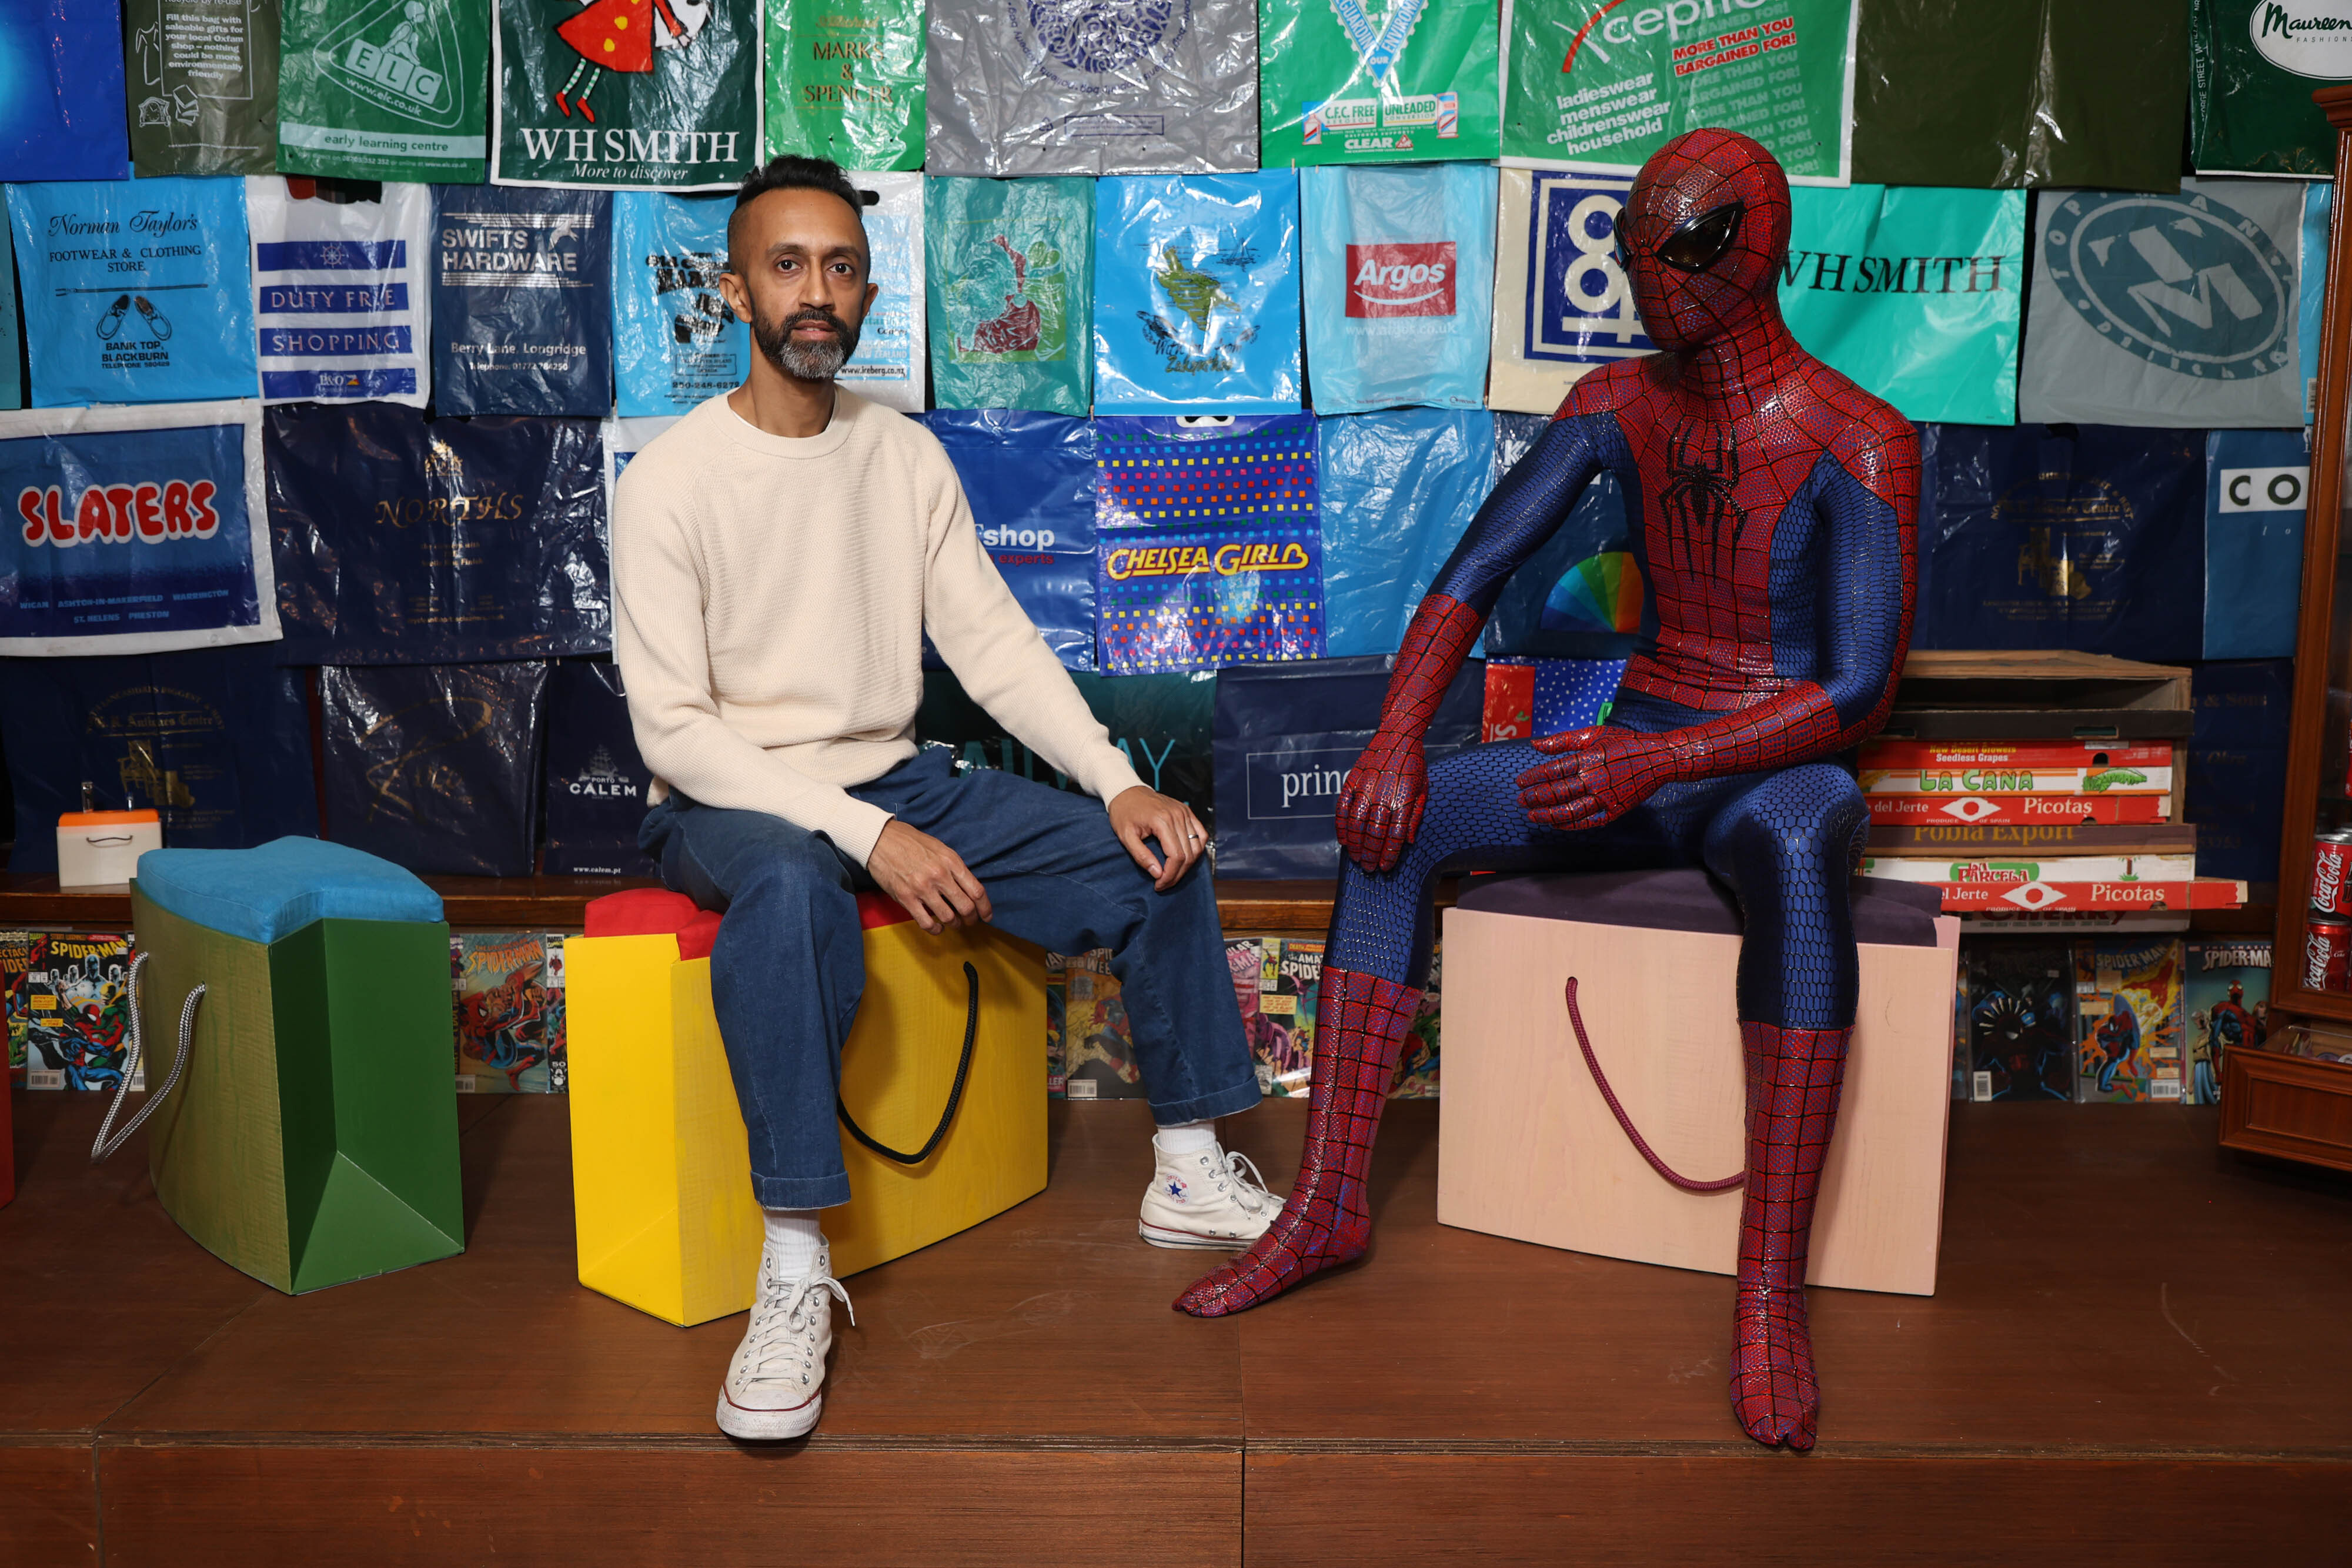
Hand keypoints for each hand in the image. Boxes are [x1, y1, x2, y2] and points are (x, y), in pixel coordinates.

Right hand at [866, 819, 991, 933]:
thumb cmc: (911, 842)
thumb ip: (954, 867)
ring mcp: (922, 888)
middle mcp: (939, 876)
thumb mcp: (940, 848)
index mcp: (951, 862)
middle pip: (966, 907)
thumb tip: (967, 887)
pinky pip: (926, 922)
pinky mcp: (906, 898)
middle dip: (972, 919)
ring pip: (948, 917)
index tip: (987, 915)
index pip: (977, 890)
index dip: (985, 907)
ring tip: (955, 924)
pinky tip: (937, 927)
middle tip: (971, 921)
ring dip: (955, 925)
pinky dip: (935, 929)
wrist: (880, 839)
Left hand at [1109, 786, 1206, 891]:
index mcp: (1162, 821)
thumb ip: (1141, 856)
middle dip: (1177, 874)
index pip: (1176, 856)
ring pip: (1197, 847)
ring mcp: (1185, 812)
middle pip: (1188, 855)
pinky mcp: (1187, 812)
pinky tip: (1185, 858)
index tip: (1159, 885)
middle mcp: (1178, 815)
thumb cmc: (1124, 813)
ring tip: (1173, 873)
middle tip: (1164, 884)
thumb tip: (1158, 873)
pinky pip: (1201, 834)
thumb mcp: (1126, 836)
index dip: (1170, 875)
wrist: (1127, 791)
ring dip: (1187, 865)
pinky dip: (1197, 849)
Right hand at [1335, 729, 1427, 874]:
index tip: (1385, 867)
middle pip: (1374, 833)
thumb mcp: (1424, 789)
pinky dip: (1341, 827)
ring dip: (1355, 845)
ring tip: (1357, 859)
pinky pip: (1342, 808)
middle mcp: (1383, 795)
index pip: (1395, 835)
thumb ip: (1416, 815)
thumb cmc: (1414, 764)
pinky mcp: (1352, 781)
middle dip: (1371, 854)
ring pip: (1356, 824)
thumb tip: (1409, 841)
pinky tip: (1343, 841)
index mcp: (1404, 800)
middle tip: (1369, 868)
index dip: (1389, 854)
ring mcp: (1365, 788)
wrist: (1398, 733)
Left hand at [1517, 726, 1674, 829]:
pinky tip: (1555, 823)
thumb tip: (1535, 745)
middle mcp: (1595, 780)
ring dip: (1547, 815)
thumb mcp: (1594, 734)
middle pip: (1557, 793)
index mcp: (1589, 759)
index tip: (1519, 782)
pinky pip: (1588, 822)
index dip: (1533, 778)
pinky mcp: (1615, 811)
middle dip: (1535, 797)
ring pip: (1570, 812)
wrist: (1659, 759)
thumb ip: (1563, 740)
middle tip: (1520, 799)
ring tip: (1531, 815)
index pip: (1553, 771)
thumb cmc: (1625, 743)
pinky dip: (1569, 824)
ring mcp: (1605, 798)